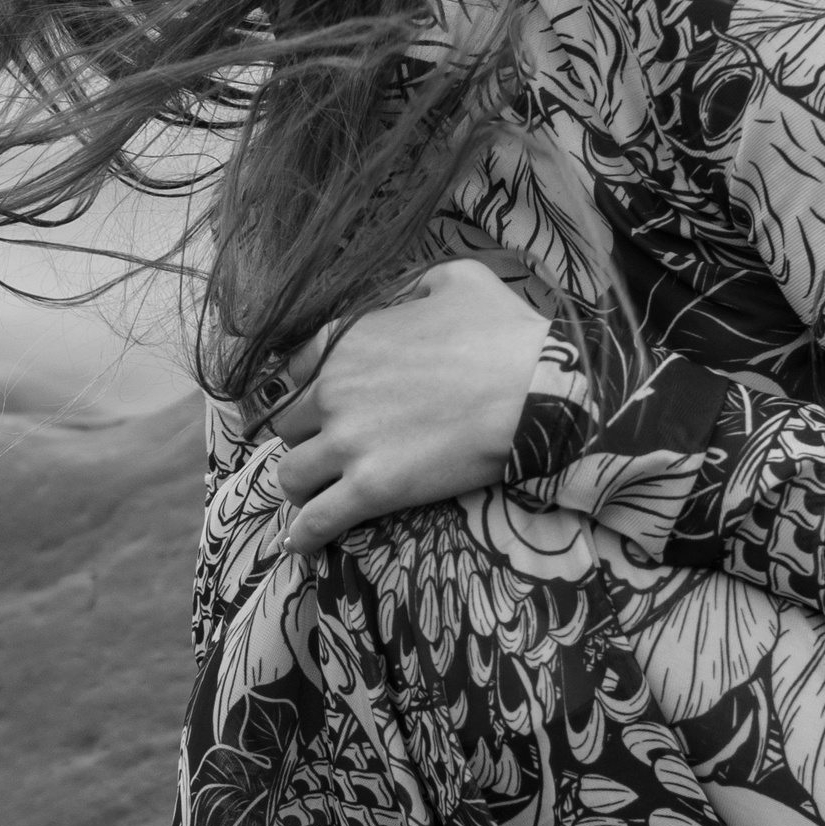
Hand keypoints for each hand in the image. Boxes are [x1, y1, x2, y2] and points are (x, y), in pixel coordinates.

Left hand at [272, 259, 549, 557]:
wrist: (535, 392)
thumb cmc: (504, 334)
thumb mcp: (459, 280)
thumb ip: (418, 285)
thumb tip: (412, 297)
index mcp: (347, 340)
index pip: (293, 370)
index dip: (303, 390)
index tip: (316, 406)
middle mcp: (333, 391)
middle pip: (289, 424)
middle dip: (305, 438)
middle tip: (328, 450)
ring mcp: (348, 443)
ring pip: (291, 475)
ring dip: (301, 485)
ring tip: (315, 496)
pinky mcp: (370, 490)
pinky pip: (316, 521)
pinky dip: (303, 536)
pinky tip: (300, 545)